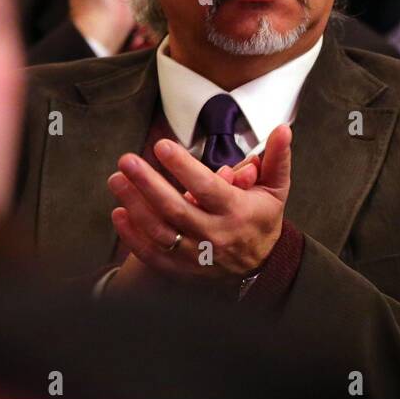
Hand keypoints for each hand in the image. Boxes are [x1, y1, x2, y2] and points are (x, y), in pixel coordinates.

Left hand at [107, 125, 292, 284]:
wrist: (260, 264)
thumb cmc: (262, 218)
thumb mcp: (276, 188)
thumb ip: (277, 158)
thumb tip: (283, 129)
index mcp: (237, 211)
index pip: (206, 187)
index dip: (182, 166)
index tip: (161, 146)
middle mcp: (216, 235)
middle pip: (175, 209)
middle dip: (147, 183)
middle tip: (127, 160)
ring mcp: (197, 255)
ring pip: (159, 231)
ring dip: (134, 205)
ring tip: (117, 180)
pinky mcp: (183, 269)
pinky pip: (152, 255)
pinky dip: (132, 236)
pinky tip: (118, 213)